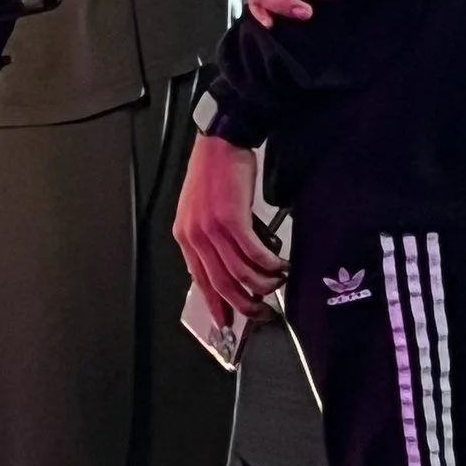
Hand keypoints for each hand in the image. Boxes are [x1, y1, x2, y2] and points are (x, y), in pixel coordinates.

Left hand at [174, 132, 285, 332]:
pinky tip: (280, 266)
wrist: (220, 143)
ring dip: (263, 285)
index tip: (227, 322)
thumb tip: (225, 267)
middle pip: (221, 284)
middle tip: (262, 313)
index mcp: (185, 237)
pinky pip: (253, 253)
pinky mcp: (232, 219)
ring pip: (240, 273)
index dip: (216, 306)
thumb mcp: (201, 211)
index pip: (200, 281)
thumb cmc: (214, 173)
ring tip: (278, 285)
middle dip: (244, 305)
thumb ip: (209, 240)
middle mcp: (195, 236)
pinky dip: (269, 265)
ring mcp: (212, 229)